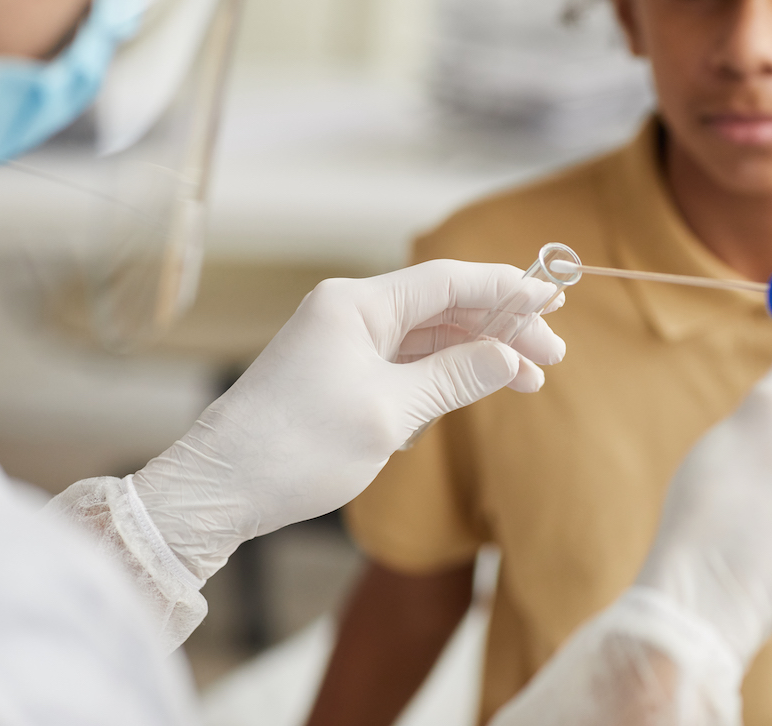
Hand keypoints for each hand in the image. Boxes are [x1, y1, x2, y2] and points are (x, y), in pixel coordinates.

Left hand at [132, 260, 566, 578]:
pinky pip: (403, 363)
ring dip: (476, 356)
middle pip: (442, 308)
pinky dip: (441, 377)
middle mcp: (349, 313)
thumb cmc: (296, 448)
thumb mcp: (389, 412)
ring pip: (427, 338)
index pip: (448, 280)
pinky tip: (469, 395)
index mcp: (356, 304)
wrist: (219, 491)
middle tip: (551, 357)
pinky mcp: (337, 376)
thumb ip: (455, 377)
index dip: (505, 287)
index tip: (552, 299)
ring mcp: (342, 344)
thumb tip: (509, 356)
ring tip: (526, 381)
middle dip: (500, 329)